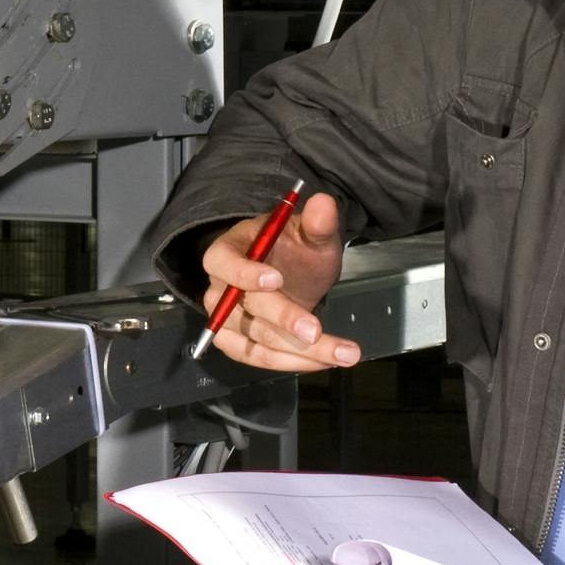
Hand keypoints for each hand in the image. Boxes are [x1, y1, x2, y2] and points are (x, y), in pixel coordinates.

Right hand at [197, 191, 359, 372]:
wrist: (293, 275)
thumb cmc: (294, 250)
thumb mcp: (311, 235)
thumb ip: (318, 223)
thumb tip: (324, 202)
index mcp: (228, 251)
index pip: (223, 262)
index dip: (245, 273)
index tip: (276, 279)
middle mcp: (220, 288)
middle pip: (244, 309)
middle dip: (284, 320)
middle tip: (316, 331)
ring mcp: (226, 320)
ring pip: (258, 341)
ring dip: (300, 352)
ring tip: (344, 353)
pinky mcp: (237, 345)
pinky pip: (260, 358)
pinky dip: (294, 362)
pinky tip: (326, 359)